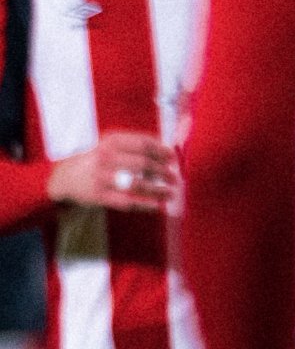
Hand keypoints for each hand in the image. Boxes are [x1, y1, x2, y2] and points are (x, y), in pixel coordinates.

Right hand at [48, 134, 175, 210]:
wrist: (65, 178)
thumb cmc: (97, 161)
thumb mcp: (110, 145)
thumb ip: (135, 146)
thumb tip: (168, 152)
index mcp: (110, 142)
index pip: (142, 144)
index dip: (161, 151)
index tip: (172, 158)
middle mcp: (105, 158)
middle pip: (142, 164)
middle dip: (163, 172)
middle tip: (174, 178)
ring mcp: (102, 177)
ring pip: (137, 184)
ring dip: (158, 190)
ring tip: (171, 193)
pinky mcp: (99, 196)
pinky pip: (127, 202)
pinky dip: (145, 205)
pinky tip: (157, 206)